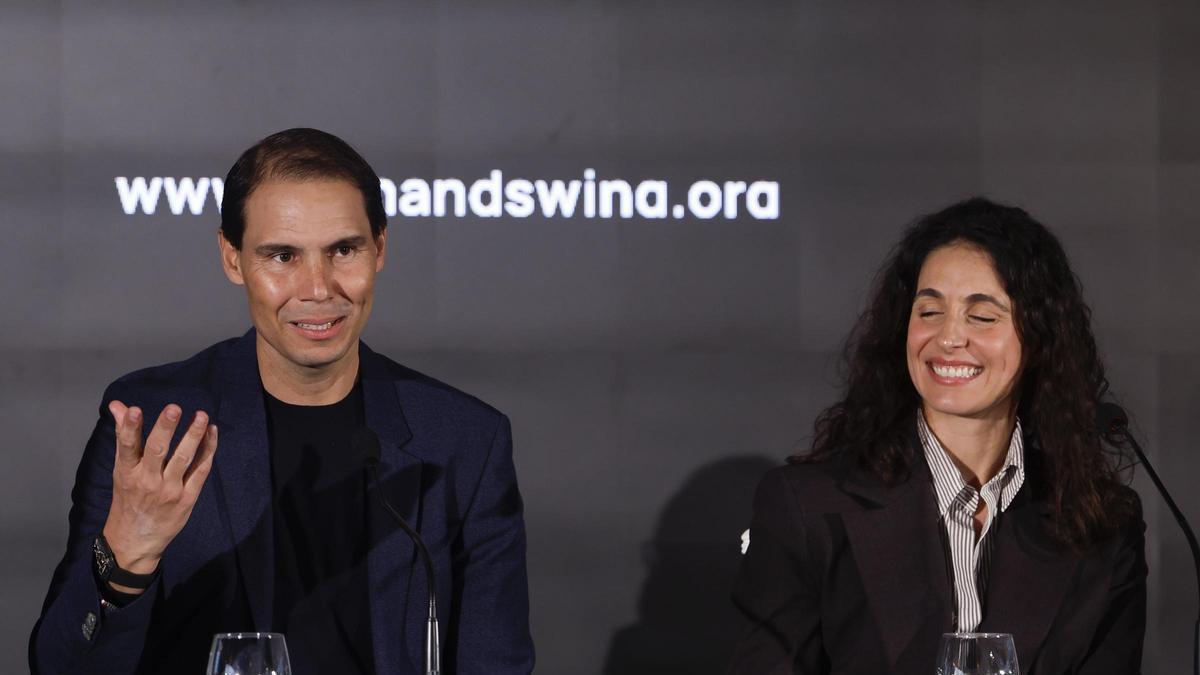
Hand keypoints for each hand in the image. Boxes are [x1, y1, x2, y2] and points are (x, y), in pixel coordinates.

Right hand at [101, 400, 217, 592]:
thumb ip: (124, 436)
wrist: (135, 540)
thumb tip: (118, 406)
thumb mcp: (121, 470)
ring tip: (202, 416)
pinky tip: (212, 433)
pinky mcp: (187, 498)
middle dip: (165, 428)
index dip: (130, 428)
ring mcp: (169, 490)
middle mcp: (147, 481)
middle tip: (174, 408)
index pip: (127, 447)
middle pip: (157, 450)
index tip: (134, 410)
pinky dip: (208, 451)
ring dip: (194, 435)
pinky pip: (200, 471)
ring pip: (183, 458)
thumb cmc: (128, 499)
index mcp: (127, 472)